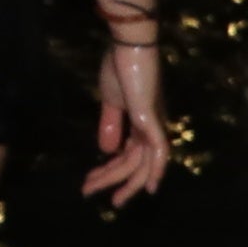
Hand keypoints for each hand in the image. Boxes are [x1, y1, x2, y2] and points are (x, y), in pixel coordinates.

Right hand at [84, 38, 167, 203]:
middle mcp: (152, 128)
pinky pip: (159, 150)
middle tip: (89, 194)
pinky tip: (149, 188)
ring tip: (111, 199)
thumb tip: (107, 150)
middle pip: (134, 164)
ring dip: (126, 182)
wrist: (129, 47)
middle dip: (112, 182)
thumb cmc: (120, 68)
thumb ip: (110, 126)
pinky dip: (156, 170)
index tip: (89, 182)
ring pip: (143, 163)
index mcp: (142, 123)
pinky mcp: (151, 119)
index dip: (108, 171)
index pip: (126, 155)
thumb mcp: (111, 101)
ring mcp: (154, 124)